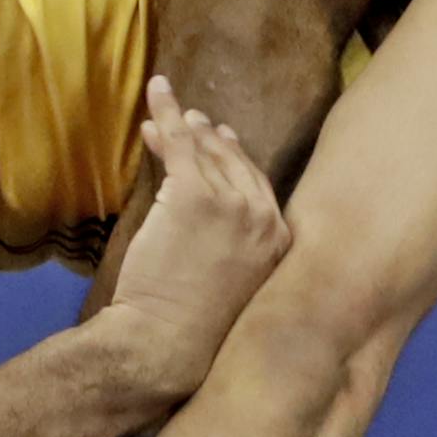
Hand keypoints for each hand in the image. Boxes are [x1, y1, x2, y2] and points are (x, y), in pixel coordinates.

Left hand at [93, 74, 291, 402]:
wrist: (167, 345)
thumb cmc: (194, 333)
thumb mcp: (234, 293)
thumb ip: (239, 260)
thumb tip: (220, 245)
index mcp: (280, 243)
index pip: (261, 189)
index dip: (239, 164)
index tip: (226, 145)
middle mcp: (264, 218)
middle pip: (238, 165)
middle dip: (213, 140)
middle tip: (197, 121)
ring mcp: (232, 204)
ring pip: (205, 151)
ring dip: (184, 125)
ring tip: (169, 110)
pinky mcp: (194, 194)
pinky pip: (178, 141)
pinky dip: (166, 111)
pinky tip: (156, 91)